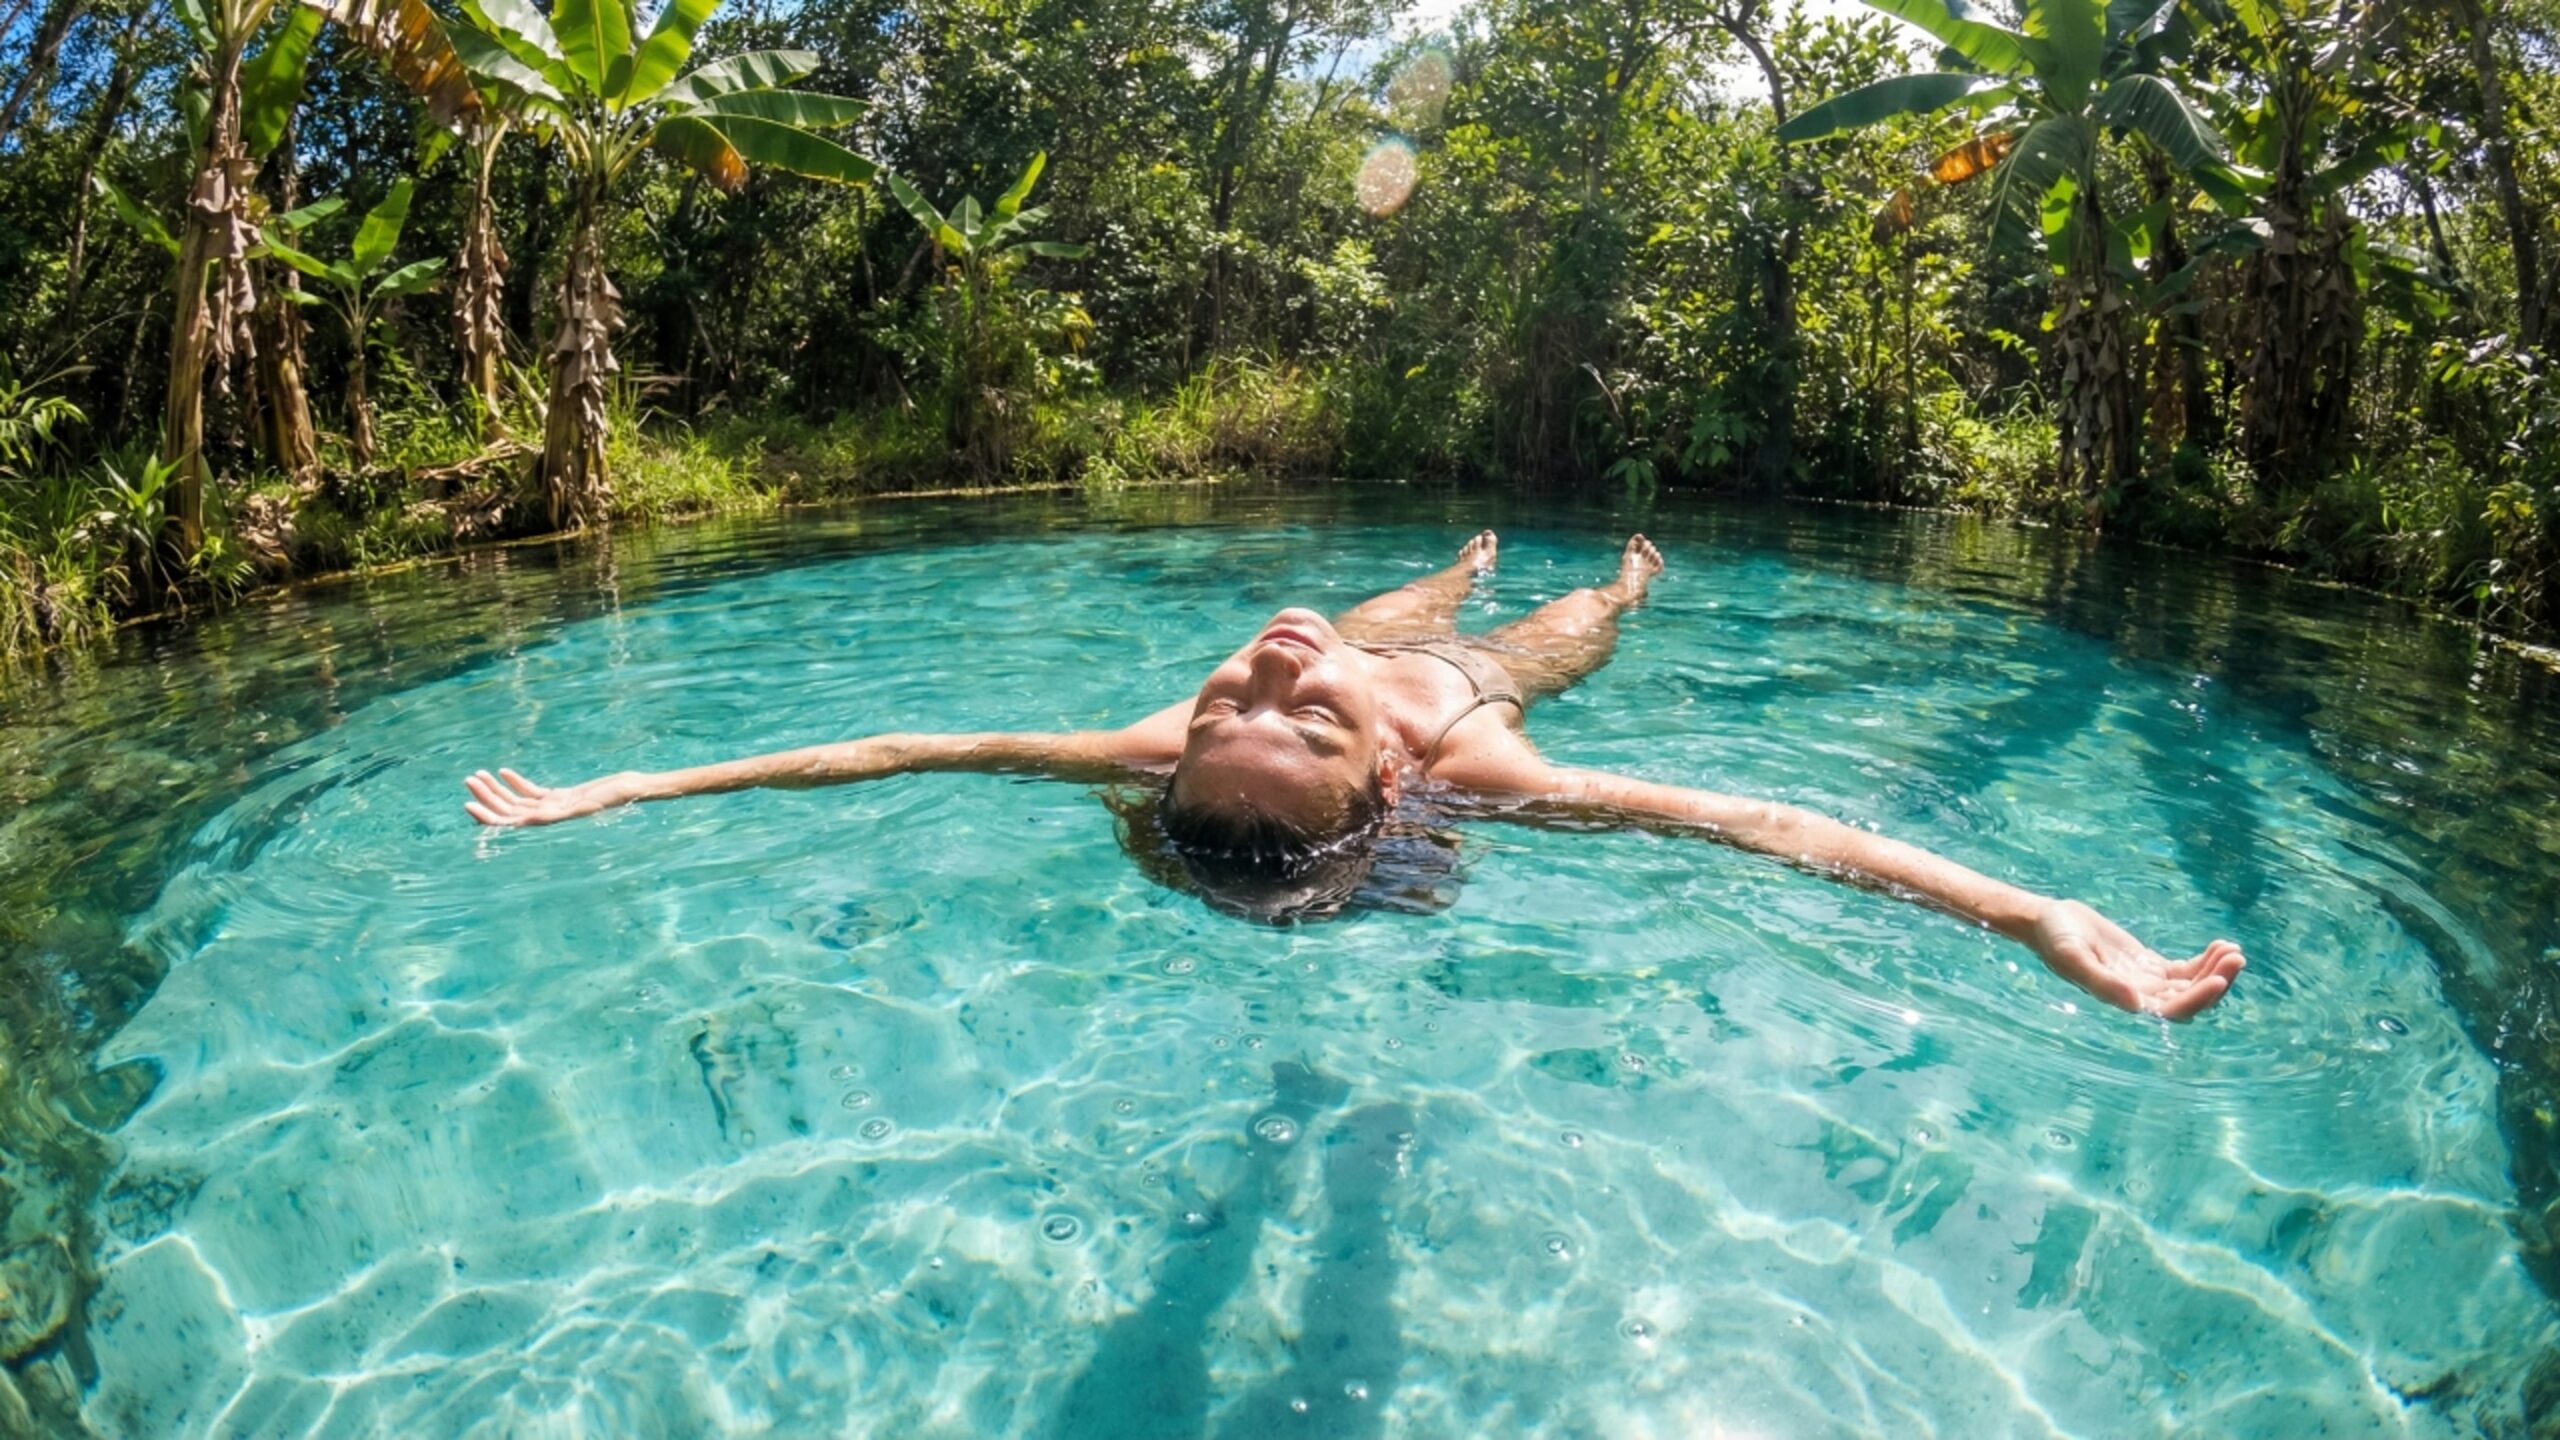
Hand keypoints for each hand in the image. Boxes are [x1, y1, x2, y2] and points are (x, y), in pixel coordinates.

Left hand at [462, 768, 632, 826]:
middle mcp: (547, 818)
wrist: (632, 789)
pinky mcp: (560, 797)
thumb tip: (528, 819)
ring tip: (478, 775)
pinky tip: (503, 771)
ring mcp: (553, 807)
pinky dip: (516, 783)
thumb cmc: (614, 798)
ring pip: (516, 801)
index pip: (509, 824)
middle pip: (508, 811)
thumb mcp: (585, 804)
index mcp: (550, 823)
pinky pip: (531, 792)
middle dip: (486, 796)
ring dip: (496, 789)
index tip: (468, 804)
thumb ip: (557, 812)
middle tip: (468, 780)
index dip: (487, 816)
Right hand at [2026, 898, 2244, 1019]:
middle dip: (2216, 980)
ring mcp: (2146, 981)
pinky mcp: (2148, 964)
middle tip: (2236, 956)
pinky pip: (2185, 969)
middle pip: (2189, 999)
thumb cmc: (2054, 939)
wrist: (2046, 921)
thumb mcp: (2074, 958)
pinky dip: (2205, 960)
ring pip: (2191, 984)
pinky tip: (2220, 945)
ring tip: (2233, 948)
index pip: (2172, 1010)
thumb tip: (2137, 1005)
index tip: (2219, 979)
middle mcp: (2139, 996)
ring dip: (2215, 969)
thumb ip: (2103, 983)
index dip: (2198, 998)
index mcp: (2124, 1000)